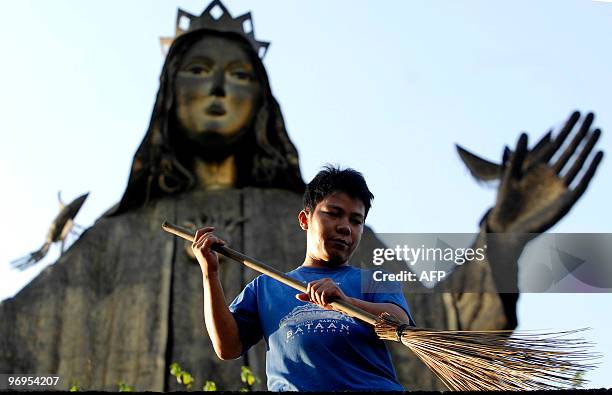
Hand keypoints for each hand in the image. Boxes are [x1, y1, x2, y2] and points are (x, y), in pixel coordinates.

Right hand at [192, 227, 225, 275]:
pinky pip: (210, 240)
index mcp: (194, 245)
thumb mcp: (208, 250)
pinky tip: (221, 244)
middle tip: (221, 243)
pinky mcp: (203, 250)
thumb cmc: (211, 261)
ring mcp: (198, 248)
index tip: (213, 229)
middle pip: (206, 234)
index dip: (206, 229)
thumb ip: (207, 242)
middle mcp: (195, 246)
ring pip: (209, 237)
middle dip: (215, 237)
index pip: (199, 232)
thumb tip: (211, 234)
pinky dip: (216, 240)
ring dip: (217, 240)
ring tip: (221, 244)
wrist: (210, 271)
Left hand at [295, 278, 348, 309]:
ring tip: (324, 303)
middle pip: (312, 288)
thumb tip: (296, 296)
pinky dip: (323, 301)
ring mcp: (331, 283)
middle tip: (319, 303)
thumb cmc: (330, 303)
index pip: (310, 285)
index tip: (314, 300)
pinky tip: (327, 303)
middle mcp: (326, 280)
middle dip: (314, 298)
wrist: (343, 307)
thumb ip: (308, 298)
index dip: (310, 294)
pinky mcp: (335, 288)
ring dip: (319, 301)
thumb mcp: (317, 300)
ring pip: (317, 291)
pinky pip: (323, 294)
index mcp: (322, 281)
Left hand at [487, 111, 603, 233]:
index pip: (556, 143)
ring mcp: (560, 187)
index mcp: (538, 168)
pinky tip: (597, 154)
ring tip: (597, 130)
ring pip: (577, 163)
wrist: (505, 227)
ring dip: (587, 148)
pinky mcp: (565, 201)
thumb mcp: (509, 176)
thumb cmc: (505, 203)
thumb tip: (523, 132)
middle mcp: (552, 176)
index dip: (566, 128)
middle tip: (591, 114)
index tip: (577, 112)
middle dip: (580, 133)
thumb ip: (516, 156)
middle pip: (569, 150)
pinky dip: (590, 170)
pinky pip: (581, 183)